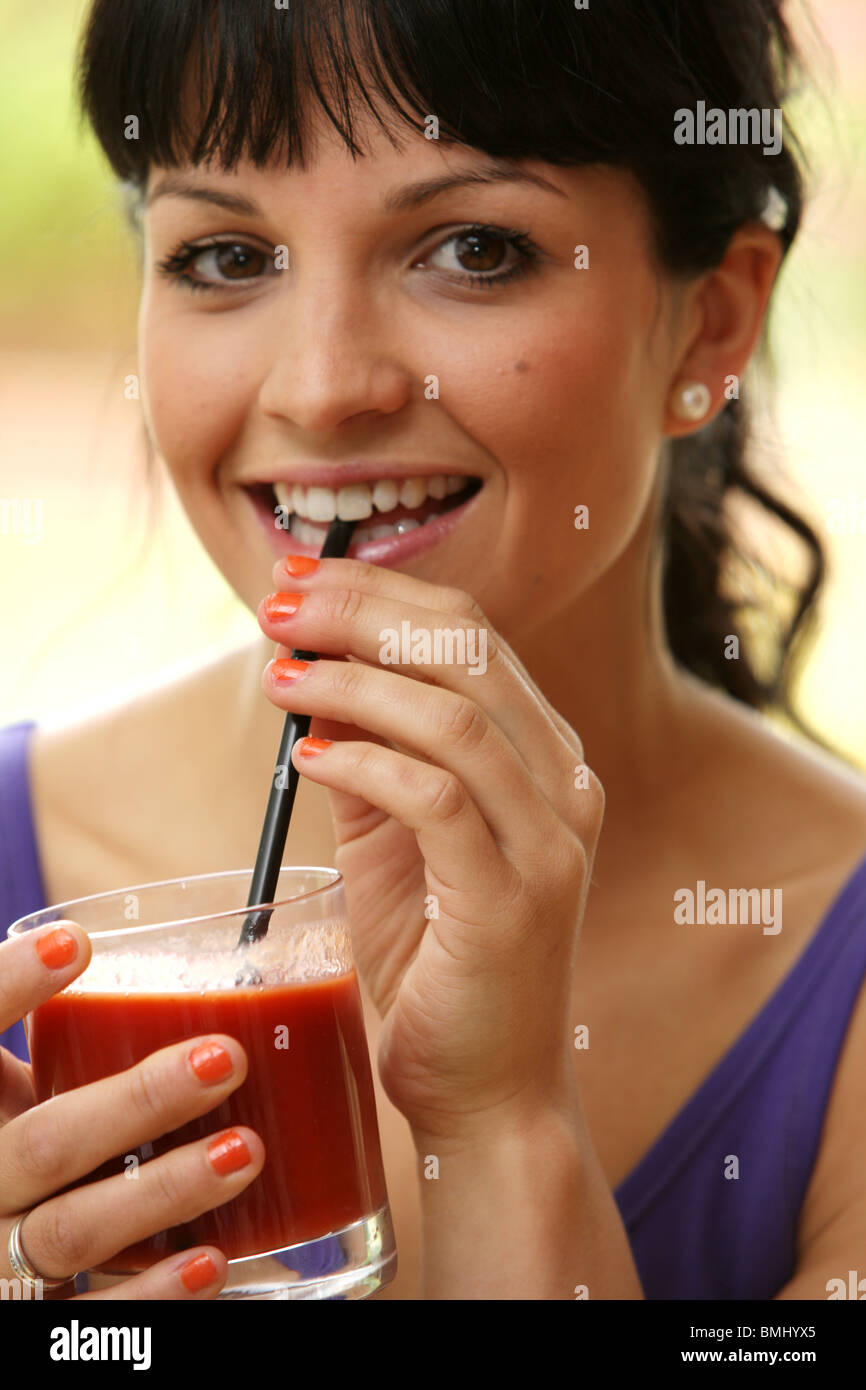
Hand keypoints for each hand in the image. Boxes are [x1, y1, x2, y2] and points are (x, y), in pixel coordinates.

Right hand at [0, 923, 263, 1299]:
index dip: (7, 988)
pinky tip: (212, 1260)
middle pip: (41, 1147)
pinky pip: (90, 1323)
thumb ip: (46, 1035)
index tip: (76, 943)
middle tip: (225, 1058)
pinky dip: (152, 1294)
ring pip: (69, 1234)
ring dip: (163, 1193)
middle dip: (135, 1104)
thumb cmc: (9, 1141)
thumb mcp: (12, 1089)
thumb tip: (111, 944)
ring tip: (244, 1150)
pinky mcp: (29, 1317)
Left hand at [258, 557, 604, 1145]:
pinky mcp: (514, 897)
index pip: (473, 637)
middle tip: (278, 603)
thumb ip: (368, 754)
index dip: (383, 595)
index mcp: (546, 759)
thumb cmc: (437, 962)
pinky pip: (435, 799)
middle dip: (363, 613)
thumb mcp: (392, 840)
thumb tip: (311, 672)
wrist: (486, 1090)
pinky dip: (364, 762)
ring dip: (353, 680)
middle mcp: (566, 786)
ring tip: (278, 675)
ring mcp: (551, 841)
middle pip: (469, 653)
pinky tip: (306, 752)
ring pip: (456, 716)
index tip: (299, 579)